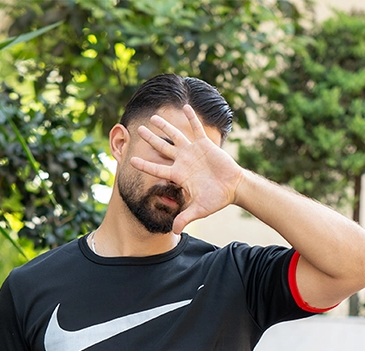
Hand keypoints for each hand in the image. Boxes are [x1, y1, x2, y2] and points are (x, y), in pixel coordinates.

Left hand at [131, 105, 244, 234]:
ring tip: (154, 117)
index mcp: (179, 175)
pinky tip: (185, 106)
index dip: (145, 164)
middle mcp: (183, 161)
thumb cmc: (216, 199)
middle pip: (162, 148)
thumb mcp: (199, 210)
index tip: (131, 160)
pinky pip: (196, 129)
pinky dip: (192, 118)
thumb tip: (174, 231)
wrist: (233, 188)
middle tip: (138, 130)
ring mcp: (193, 151)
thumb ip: (185, 218)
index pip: (157, 168)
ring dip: (165, 126)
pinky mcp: (205, 144)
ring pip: (175, 136)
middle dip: (150, 139)